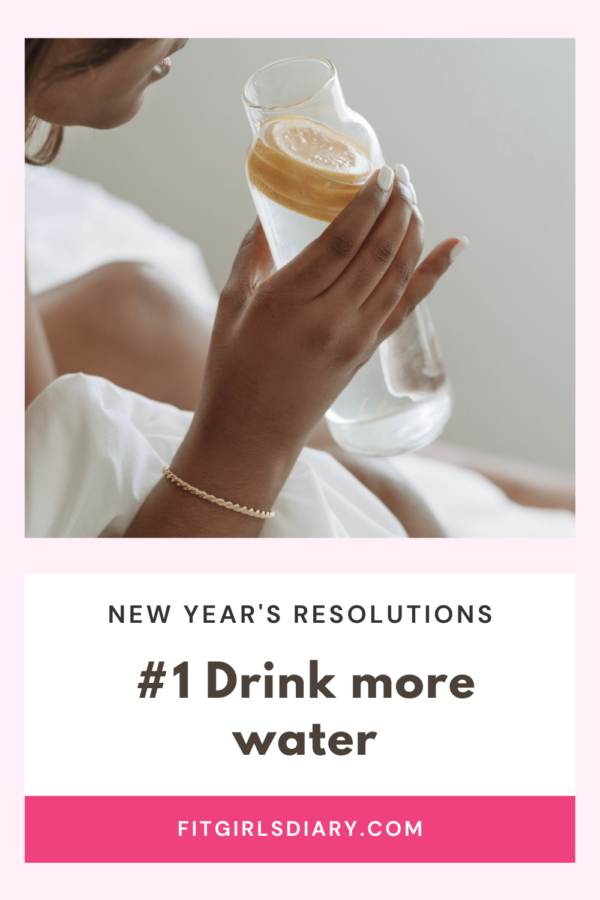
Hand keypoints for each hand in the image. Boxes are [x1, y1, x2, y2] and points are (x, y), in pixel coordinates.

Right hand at [127, 165, 461, 536]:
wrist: (253, 434)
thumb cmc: (232, 370)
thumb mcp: (231, 306)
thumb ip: (252, 256)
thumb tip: (268, 213)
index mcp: (288, 301)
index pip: (341, 240)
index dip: (367, 202)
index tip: (380, 172)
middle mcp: (329, 319)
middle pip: (378, 251)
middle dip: (396, 206)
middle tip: (400, 174)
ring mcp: (355, 339)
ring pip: (398, 274)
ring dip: (413, 230)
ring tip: (413, 197)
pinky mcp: (367, 353)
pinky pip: (408, 307)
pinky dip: (434, 274)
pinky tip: (454, 246)